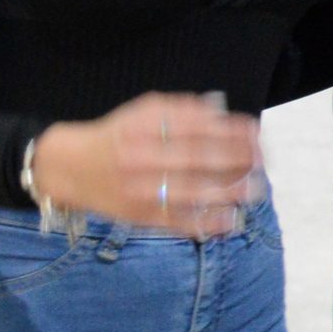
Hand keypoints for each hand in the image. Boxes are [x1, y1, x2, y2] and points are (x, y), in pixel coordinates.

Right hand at [30, 92, 260, 238]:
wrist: (70, 168)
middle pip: (197, 159)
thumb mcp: (144, 110)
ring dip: (227, 193)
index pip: (196, 128)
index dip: (231, 131)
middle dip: (235, 160)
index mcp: (143, 129)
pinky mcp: (138, 216)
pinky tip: (230, 220)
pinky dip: (204, 223)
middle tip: (262, 161)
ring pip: (189, 193)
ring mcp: (139, 190)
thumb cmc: (118, 135)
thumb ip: (182, 108)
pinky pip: (175, 222)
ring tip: (255, 190)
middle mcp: (140, 159)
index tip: (256, 133)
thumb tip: (221, 111)